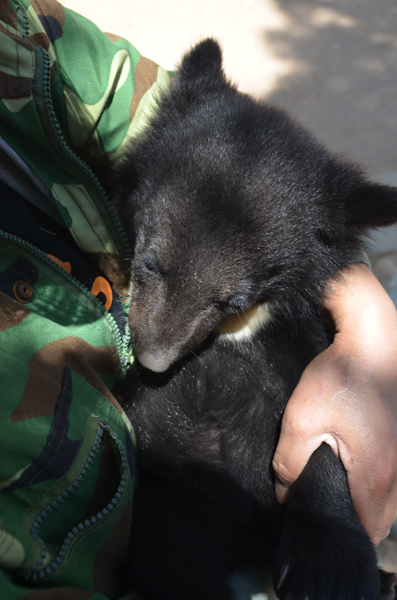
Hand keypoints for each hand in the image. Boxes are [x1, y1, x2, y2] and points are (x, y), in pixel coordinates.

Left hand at [272, 263, 396, 545]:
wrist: (375, 337)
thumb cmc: (341, 375)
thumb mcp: (302, 418)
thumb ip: (290, 462)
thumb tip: (286, 493)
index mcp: (377, 473)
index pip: (367, 528)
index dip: (343, 532)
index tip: (322, 523)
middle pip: (384, 517)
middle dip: (357, 517)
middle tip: (328, 502)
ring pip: (393, 498)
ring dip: (371, 499)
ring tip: (342, 483)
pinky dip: (381, 479)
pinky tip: (360, 463)